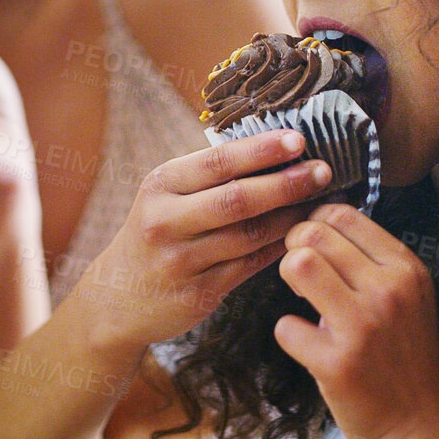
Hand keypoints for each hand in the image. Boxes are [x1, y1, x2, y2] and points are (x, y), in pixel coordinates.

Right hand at [79, 130, 333, 352]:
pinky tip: (302, 235)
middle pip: (237, 198)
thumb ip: (210, 177)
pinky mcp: (197, 294)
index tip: (299, 140)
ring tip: (322, 202)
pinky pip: (249, 266)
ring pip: (249, 235)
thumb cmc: (155, 234)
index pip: (217, 161)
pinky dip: (279, 248)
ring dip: (291, 217)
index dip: (262, 150)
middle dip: (286, 183)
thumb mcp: (166, 196)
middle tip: (323, 171)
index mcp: (160, 185)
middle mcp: (165, 221)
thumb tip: (277, 151)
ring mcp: (180, 261)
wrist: (116, 298)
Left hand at [273, 204, 438, 438]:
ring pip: (298, 265)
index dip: (316, 223)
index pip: (344, 215)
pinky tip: (309, 345)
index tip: (314, 244)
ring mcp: (363, 326)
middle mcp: (388, 291)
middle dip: (295, 247)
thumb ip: (375, 264)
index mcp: (406, 269)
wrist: (424, 426)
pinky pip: (286, 326)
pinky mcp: (337, 363)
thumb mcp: (410, 299)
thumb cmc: (410, 360)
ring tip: (303, 299)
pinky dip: (290, 334)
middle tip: (300, 273)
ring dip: (289, 279)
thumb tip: (323, 227)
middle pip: (314, 234)